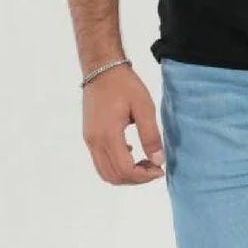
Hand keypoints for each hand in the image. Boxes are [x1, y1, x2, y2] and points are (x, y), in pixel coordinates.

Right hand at [82, 64, 164, 183]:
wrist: (101, 69)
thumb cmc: (125, 85)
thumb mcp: (144, 107)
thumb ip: (151, 135)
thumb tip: (158, 161)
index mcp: (109, 135)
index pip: (125, 170)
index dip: (144, 176)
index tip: (159, 169)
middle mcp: (95, 141)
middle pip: (113, 176)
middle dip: (136, 178)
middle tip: (153, 167)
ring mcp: (89, 139)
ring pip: (104, 172)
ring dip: (125, 174)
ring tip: (144, 162)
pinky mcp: (88, 136)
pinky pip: (100, 161)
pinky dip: (115, 166)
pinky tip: (131, 152)